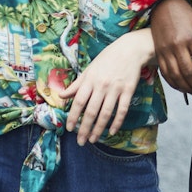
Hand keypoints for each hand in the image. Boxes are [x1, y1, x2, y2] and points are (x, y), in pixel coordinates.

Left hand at [62, 30, 152, 144]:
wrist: (130, 50)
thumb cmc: (107, 59)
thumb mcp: (89, 69)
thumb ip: (76, 84)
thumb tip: (62, 95)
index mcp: (90, 80)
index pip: (78, 102)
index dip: (73, 116)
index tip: (69, 128)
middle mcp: (102, 86)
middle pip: (91, 111)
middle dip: (85, 128)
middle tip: (80, 141)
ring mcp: (116, 89)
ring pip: (106, 113)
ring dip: (99, 129)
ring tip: (93, 140)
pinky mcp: (128, 91)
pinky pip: (122, 110)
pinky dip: (117, 122)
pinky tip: (112, 131)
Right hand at [150, 0, 191, 96]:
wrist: (163, 4)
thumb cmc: (186, 14)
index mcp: (191, 38)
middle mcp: (177, 45)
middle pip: (189, 72)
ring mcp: (165, 50)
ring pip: (175, 76)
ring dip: (187, 88)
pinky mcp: (158, 53)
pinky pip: (165, 73)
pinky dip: (174, 83)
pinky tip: (183, 88)